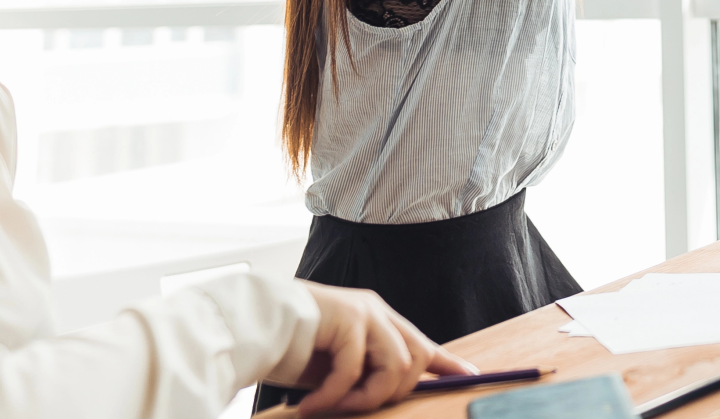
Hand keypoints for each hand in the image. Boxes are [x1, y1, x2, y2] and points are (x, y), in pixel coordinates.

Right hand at [283, 282, 474, 414]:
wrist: (248, 326)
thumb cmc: (288, 351)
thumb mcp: (334, 369)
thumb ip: (363, 377)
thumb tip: (389, 397)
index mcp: (378, 322)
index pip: (422, 344)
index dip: (448, 364)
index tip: (471, 377)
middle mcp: (377, 312)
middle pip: (417, 358)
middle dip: (393, 393)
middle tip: (353, 408)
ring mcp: (365, 311)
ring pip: (397, 366)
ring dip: (364, 397)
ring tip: (330, 407)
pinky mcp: (348, 317)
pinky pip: (355, 369)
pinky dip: (333, 395)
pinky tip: (308, 405)